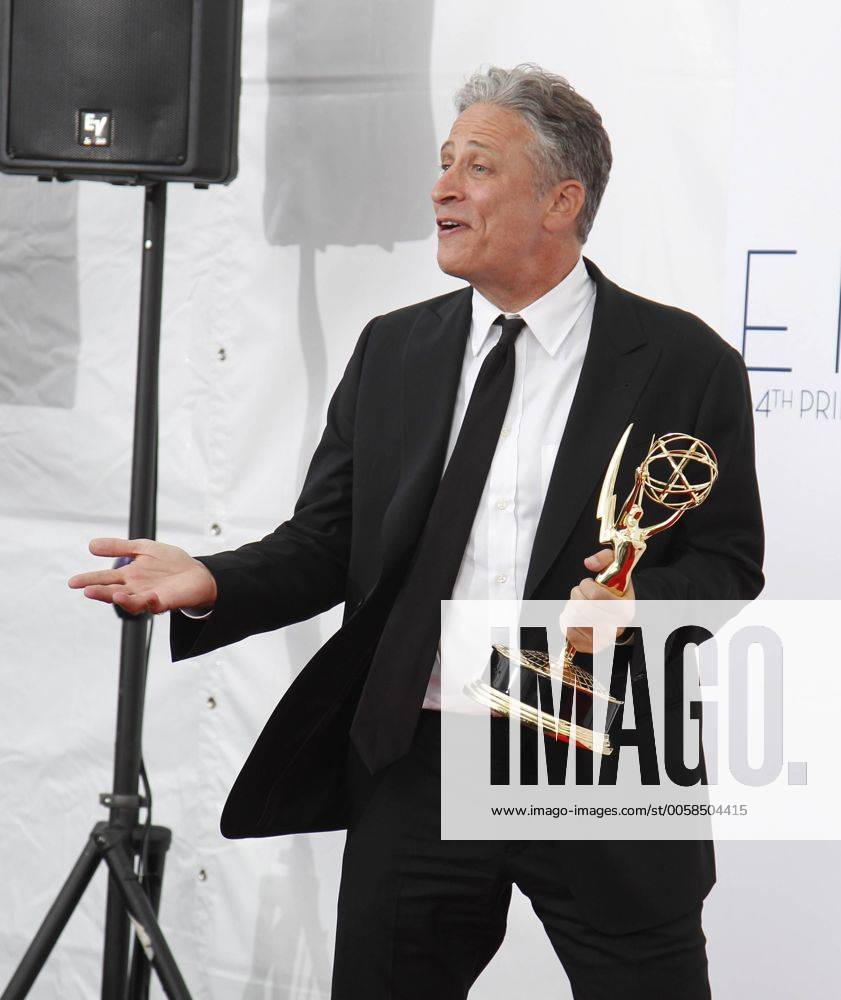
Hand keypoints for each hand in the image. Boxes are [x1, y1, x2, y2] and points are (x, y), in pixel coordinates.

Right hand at [68, 538, 217, 615]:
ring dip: (120, 600)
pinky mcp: (164, 602)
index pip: (105, 578)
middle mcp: (135, 589)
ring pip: (130, 601)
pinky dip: (147, 602)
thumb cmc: (170, 562)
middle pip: (113, 591)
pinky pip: (153, 605)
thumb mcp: (142, 548)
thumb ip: (119, 547)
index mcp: (128, 576)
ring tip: (112, 594)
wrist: (197, 573)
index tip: (72, 582)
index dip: (89, 580)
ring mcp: (148, 597)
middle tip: (86, 590)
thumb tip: (90, 545)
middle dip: (100, 591)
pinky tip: (146, 596)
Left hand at [561, 548, 634, 654]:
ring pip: (575, 620)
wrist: (618, 611)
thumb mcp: (616, 568)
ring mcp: (604, 639)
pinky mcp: (591, 646)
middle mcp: (617, 627)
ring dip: (571, 607)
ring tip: (579, 604)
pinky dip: (567, 620)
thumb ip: (604, 559)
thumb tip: (589, 563)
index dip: (586, 586)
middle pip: (583, 608)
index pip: (596, 595)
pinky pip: (569, 633)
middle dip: (576, 596)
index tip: (589, 583)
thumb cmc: (615, 589)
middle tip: (581, 593)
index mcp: (625, 608)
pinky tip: (574, 615)